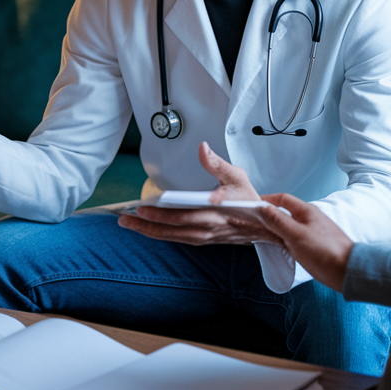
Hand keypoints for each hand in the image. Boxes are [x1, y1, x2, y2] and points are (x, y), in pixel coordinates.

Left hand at [117, 142, 284, 246]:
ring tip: (130, 224)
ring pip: (171, 237)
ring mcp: (204, 237)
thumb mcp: (237, 177)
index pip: (182, 215)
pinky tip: (150, 229)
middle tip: (124, 219)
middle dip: (145, 225)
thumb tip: (202, 149)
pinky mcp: (203, 240)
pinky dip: (161, 235)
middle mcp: (206, 228)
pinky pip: (177, 239)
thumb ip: (217, 164)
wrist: (265, 226)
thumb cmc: (250, 202)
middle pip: (170, 230)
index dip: (161, 214)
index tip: (142, 208)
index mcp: (213, 213)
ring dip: (149, 232)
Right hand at [256, 194, 352, 291]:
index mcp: (306, 211)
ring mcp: (312, 232)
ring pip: (289, 226)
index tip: (251, 205)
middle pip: (284, 212)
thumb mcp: (296, 235)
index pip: (282, 199)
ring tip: (260, 234)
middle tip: (252, 222)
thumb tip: (261, 207)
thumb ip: (277, 221)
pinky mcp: (314, 245)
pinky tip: (278, 247)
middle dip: (268, 215)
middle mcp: (309, 218)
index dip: (266, 200)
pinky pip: (294, 237)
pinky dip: (283, 239)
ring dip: (274, 228)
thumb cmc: (324, 252)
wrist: (347, 272)